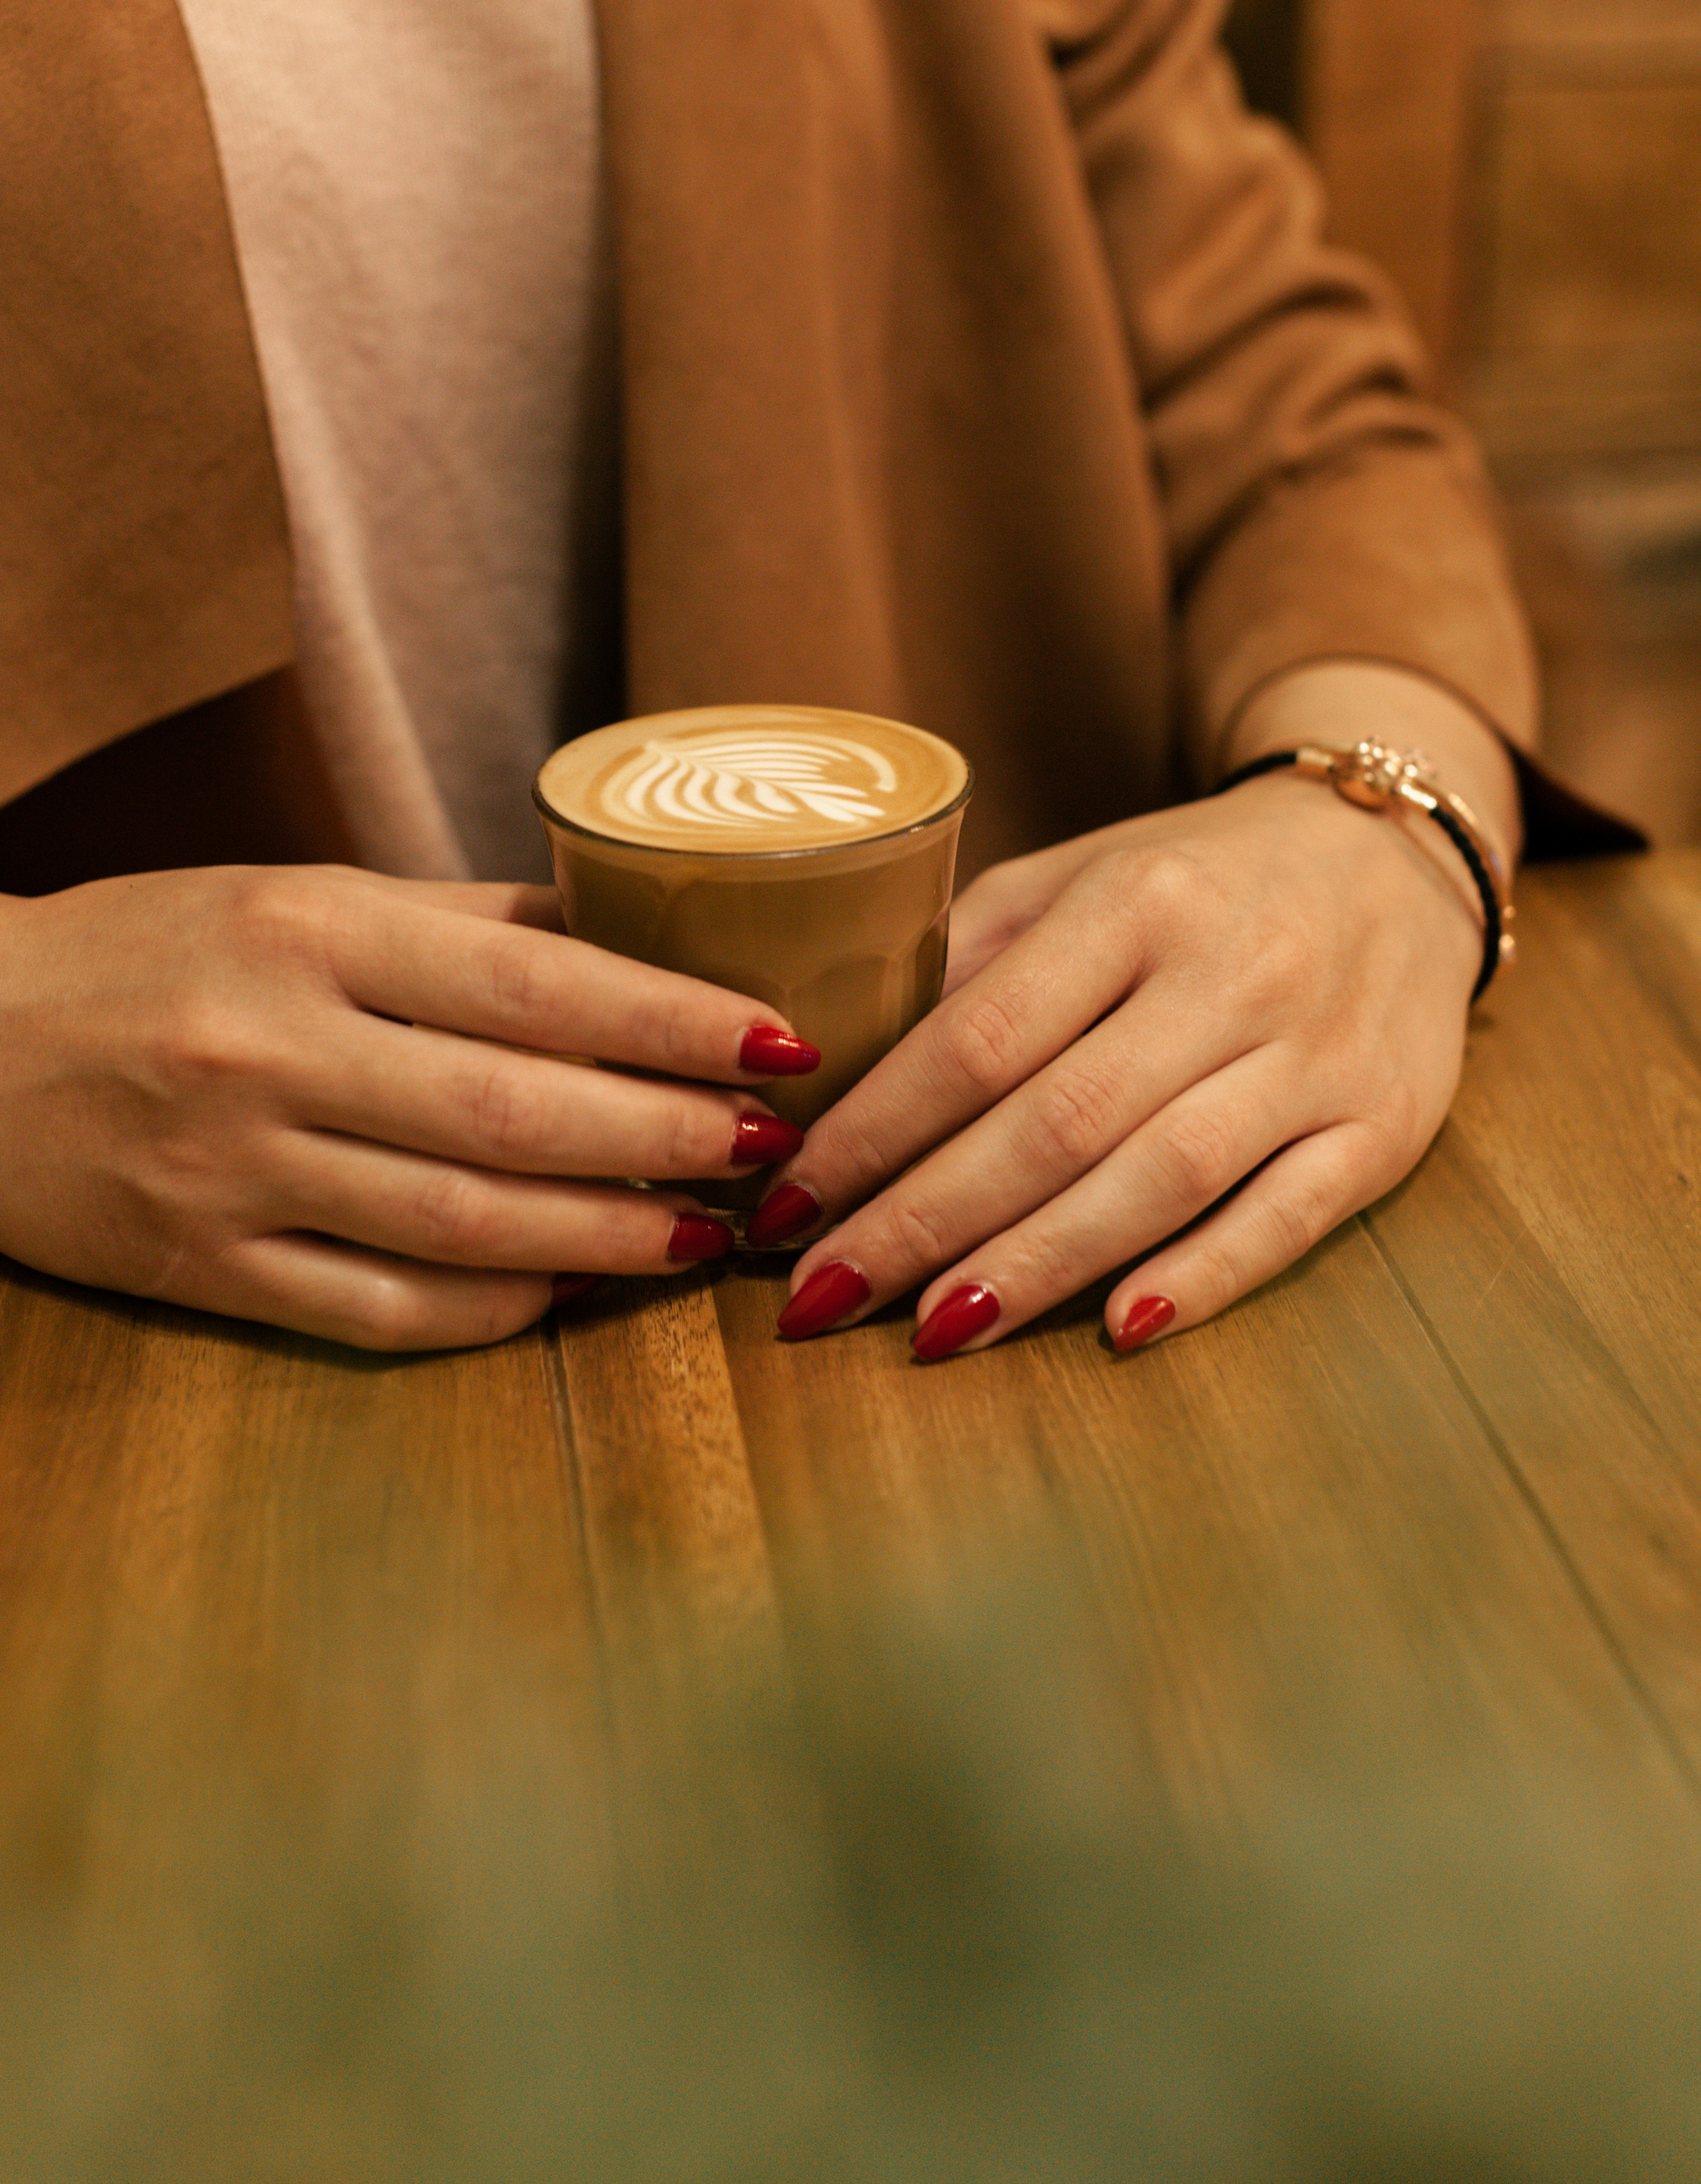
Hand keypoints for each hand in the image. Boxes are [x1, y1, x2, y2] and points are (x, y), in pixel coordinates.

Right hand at [0, 865, 815, 1350]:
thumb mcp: (297, 892)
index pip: (536, 983)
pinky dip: (488, 1313)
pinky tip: (562, 1295)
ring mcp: (234, 1171)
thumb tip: (631, 937)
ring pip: (464, 1227)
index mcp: (312, 930)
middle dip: (667, 1140)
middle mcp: (275, 1049)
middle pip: (518, 1115)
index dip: (673, 1021)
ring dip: (602, 1240)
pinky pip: (377, 1312)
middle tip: (768, 1152)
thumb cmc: (144, 946)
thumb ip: (460, 921)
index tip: (780, 1041)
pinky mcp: (198, 1268)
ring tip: (696, 1234)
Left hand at [756, 770, 1486, 1360]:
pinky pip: (1289, 1215)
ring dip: (1039, 1264)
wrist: (1396, 852)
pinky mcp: (1386, 1124)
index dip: (874, 1130)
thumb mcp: (1081, 875)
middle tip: (821, 1296)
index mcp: (1136, 898)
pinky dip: (1206, 1276)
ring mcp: (1316, 1054)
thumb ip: (974, 956)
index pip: (979, 1037)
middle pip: (1057, 1122)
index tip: (786, 1204)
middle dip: (924, 1221)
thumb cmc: (1202, 880)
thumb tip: (843, 1064)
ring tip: (934, 1331)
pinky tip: (1119, 1329)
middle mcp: (1230, 973)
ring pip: (1161, 1176)